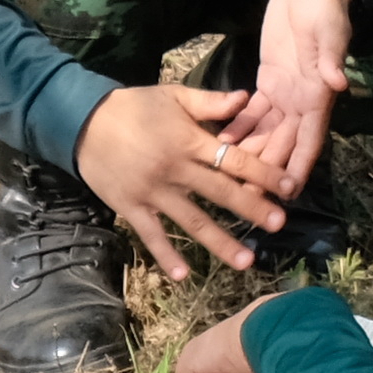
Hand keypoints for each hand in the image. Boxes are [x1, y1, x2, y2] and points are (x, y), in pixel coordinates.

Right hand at [77, 81, 291, 282]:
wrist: (83, 121)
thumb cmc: (133, 106)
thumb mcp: (173, 96)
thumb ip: (210, 102)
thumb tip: (246, 98)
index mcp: (189, 141)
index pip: (234, 159)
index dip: (263, 173)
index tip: (289, 187)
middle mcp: (175, 169)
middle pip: (220, 192)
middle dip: (252, 209)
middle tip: (279, 225)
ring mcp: (153, 192)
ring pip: (192, 220)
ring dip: (220, 242)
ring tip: (246, 261)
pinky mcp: (131, 207)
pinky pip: (152, 235)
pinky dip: (166, 255)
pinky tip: (183, 276)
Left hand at [219, 0, 357, 205]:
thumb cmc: (325, 10)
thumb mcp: (330, 32)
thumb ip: (331, 59)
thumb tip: (337, 84)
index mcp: (317, 96)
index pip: (310, 140)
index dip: (300, 167)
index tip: (289, 194)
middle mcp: (300, 102)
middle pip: (283, 145)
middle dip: (267, 173)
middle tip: (247, 198)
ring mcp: (283, 94)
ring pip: (265, 134)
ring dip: (249, 155)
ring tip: (226, 179)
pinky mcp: (267, 82)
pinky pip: (251, 113)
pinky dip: (237, 127)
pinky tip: (218, 141)